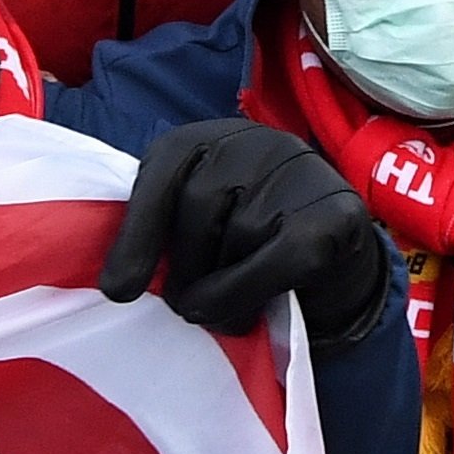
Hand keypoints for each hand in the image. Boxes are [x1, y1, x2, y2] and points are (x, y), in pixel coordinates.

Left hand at [99, 120, 394, 343]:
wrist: (336, 264)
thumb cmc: (247, 248)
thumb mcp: (196, 229)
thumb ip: (161, 236)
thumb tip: (117, 285)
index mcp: (205, 139)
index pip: (161, 174)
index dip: (137, 235)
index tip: (118, 290)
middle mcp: (253, 141)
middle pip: (196, 207)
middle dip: (187, 269)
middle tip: (189, 304)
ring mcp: (299, 170)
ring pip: (236, 236)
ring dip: (221, 289)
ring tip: (227, 310)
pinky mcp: (335, 211)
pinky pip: (273, 261)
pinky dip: (246, 294)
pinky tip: (243, 314)